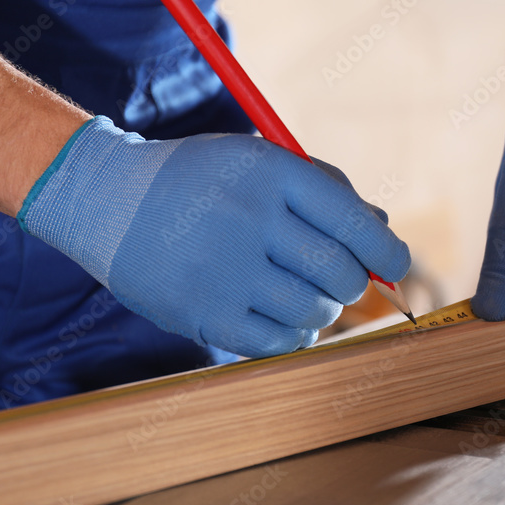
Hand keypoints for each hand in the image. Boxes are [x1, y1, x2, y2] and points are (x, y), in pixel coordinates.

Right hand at [19, 117, 410, 355]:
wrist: (108, 201)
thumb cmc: (206, 182)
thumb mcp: (263, 162)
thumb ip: (329, 190)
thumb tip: (386, 233)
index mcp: (272, 173)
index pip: (355, 223)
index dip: (388, 254)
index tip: (395, 267)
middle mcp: (249, 218)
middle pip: (340, 272)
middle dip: (351, 282)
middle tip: (339, 280)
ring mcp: (222, 269)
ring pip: (314, 310)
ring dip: (321, 309)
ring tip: (302, 293)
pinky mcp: (200, 313)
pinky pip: (278, 342)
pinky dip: (293, 334)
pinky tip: (282, 316)